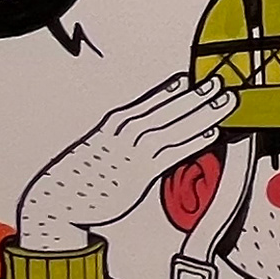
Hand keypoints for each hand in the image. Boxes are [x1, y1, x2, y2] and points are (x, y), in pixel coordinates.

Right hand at [15, 74, 235, 253]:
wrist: (54, 202)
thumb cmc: (77, 178)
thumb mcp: (95, 151)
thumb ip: (117, 140)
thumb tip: (139, 138)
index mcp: (111, 126)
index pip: (146, 103)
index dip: (169, 90)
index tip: (189, 76)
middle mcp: (123, 134)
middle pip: (165, 110)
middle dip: (194, 94)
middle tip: (219, 80)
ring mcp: (131, 153)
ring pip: (173, 127)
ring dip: (201, 112)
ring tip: (225, 99)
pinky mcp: (138, 174)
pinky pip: (171, 153)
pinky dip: (193, 141)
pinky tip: (213, 133)